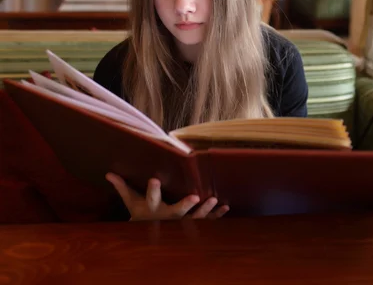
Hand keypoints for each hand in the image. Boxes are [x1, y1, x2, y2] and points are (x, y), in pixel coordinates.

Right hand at [106, 173, 228, 220]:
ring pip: (194, 218)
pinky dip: (216, 216)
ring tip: (214, 199)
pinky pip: (205, 222)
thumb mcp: (131, 202)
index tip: (155, 179)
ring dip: (205, 210)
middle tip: (195, 196)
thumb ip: (122, 187)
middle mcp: (167, 216)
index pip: (152, 197)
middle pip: (176, 211)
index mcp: (152, 208)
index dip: (153, 189)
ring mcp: (180, 223)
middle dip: (185, 204)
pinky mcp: (190, 225)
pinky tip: (225, 207)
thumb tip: (108, 174)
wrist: (150, 236)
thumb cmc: (141, 213)